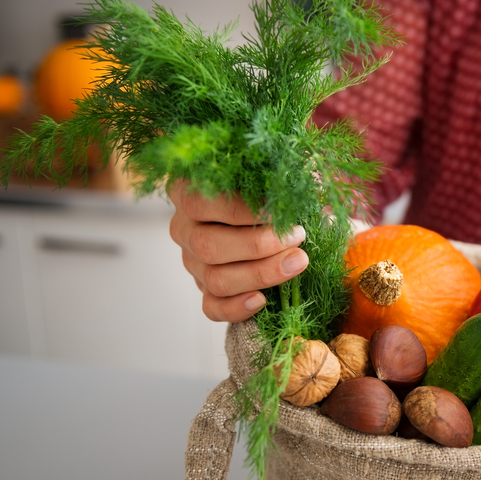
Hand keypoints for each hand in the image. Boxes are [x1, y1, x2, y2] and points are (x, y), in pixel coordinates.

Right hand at [168, 181, 308, 321]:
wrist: (268, 215)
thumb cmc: (267, 188)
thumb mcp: (265, 171)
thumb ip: (271, 176)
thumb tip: (293, 189)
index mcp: (187, 191)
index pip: (201, 203)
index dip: (242, 211)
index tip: (279, 212)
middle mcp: (184, 228)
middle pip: (207, 246)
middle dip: (258, 246)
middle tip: (297, 238)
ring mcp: (191, 261)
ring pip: (214, 279)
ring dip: (260, 274)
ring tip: (297, 263)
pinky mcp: (204, 288)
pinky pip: (212, 308)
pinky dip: (236, 308)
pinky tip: (262, 300)